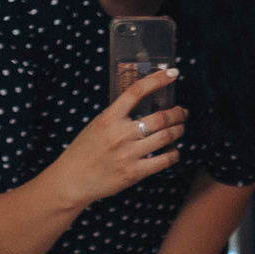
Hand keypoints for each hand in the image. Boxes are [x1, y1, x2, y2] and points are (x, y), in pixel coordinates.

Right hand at [58, 64, 185, 210]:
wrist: (72, 180)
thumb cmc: (85, 150)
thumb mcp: (97, 125)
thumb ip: (118, 115)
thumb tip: (144, 104)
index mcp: (108, 118)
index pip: (136, 92)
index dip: (157, 80)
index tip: (172, 73)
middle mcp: (120, 134)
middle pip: (160, 118)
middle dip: (177, 113)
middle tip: (182, 112)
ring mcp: (128, 154)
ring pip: (166, 138)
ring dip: (178, 130)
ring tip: (180, 128)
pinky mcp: (134, 173)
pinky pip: (164, 161)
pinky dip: (174, 153)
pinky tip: (173, 150)